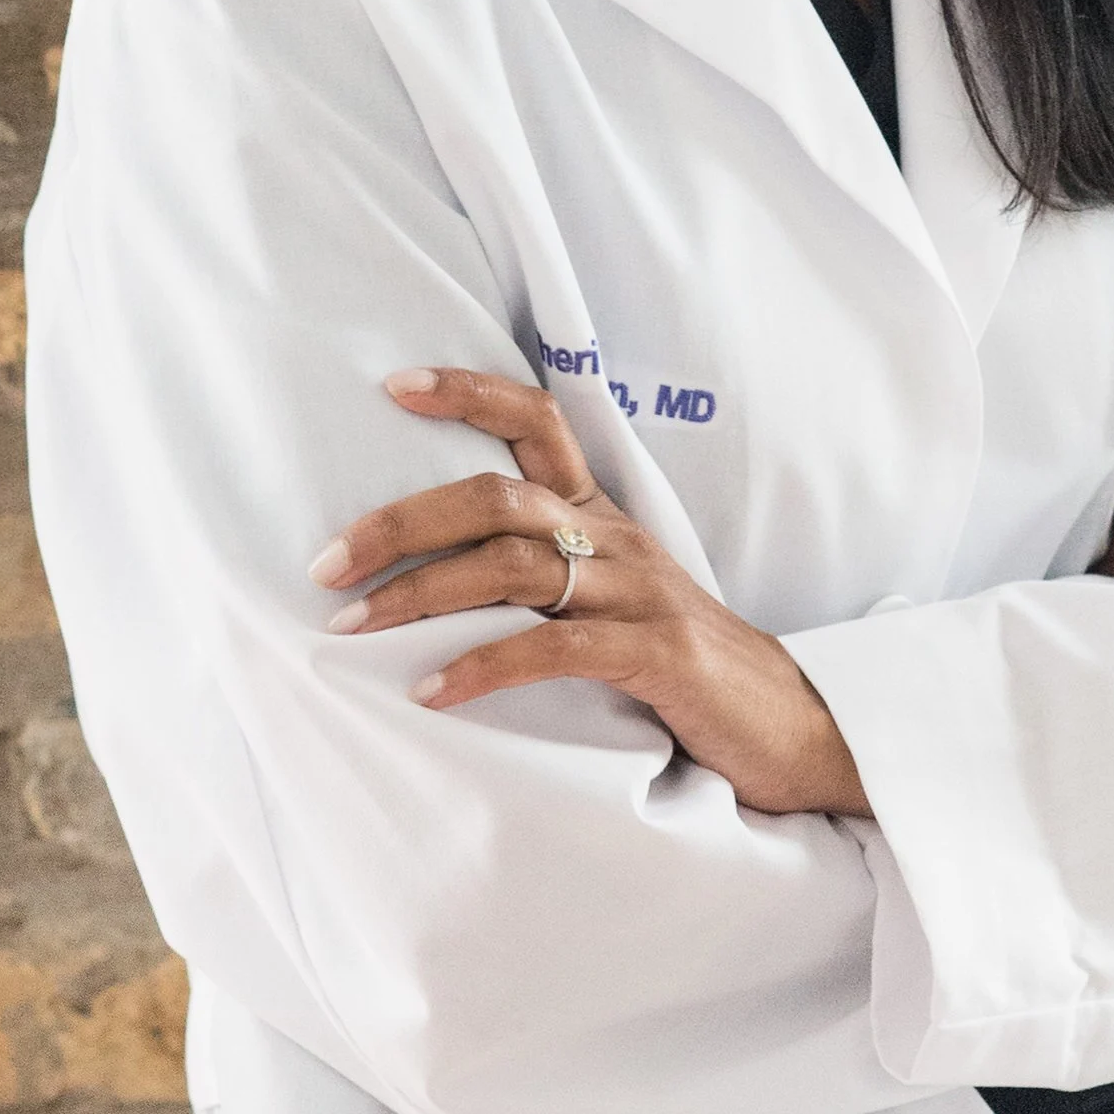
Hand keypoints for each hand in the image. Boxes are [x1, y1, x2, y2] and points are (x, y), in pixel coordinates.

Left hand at [308, 368, 869, 818]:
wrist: (788, 726)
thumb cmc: (681, 669)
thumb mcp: (612, 601)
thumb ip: (543, 576)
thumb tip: (432, 578)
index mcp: (604, 516)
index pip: (539, 419)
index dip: (468, 393)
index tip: (391, 387)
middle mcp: (617, 538)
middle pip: (496, 495)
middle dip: (400, 523)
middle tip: (325, 564)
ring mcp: (638, 592)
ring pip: (512, 565)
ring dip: (421, 595)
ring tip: (354, 627)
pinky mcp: (654, 652)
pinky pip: (552, 647)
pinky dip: (483, 665)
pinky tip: (432, 690)